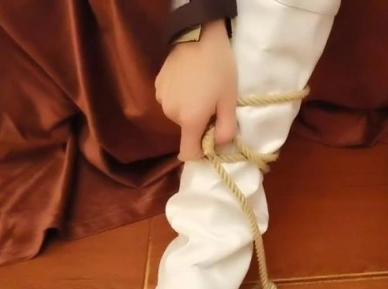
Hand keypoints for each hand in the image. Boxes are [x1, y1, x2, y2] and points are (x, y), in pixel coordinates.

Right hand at [155, 21, 237, 160]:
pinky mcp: (157, 86)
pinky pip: (171, 101)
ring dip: (190, 109)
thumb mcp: (230, 101)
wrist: (198, 36)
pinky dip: (180, 97)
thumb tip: (218, 146)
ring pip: (179, 115)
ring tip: (201, 89)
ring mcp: (161, 99)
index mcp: (190, 121)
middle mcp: (171, 114)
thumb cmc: (219, 70)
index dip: (201, 152)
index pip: (188, 154)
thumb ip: (226, 130)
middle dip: (200, 123)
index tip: (212, 138)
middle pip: (187, 131)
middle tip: (213, 103)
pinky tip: (189, 81)